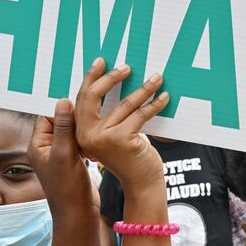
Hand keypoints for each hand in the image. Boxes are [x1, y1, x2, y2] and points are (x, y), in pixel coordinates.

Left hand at [29, 100, 97, 218]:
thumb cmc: (67, 189)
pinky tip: (94, 154)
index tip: (81, 108)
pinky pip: (80, 144)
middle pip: (62, 122)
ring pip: (73, 133)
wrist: (78, 215)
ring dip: (84, 134)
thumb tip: (63, 101)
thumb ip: (63, 128)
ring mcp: (61, 155)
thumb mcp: (64, 155)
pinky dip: (88, 144)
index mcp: (38, 145)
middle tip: (90, 123)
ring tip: (91, 143)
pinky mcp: (73, 161)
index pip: (48, 116)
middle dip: (77, 122)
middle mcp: (47, 148)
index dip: (64, 111)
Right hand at [74, 58, 168, 195]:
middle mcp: (87, 134)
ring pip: (125, 103)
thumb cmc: (129, 156)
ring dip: (144, 88)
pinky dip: (155, 104)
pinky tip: (165, 96)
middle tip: (127, 67)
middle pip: (93, 96)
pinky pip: (140, 114)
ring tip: (157, 78)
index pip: (82, 99)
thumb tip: (117, 80)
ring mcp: (103, 137)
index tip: (101, 62)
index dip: (91, 78)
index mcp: (81, 131)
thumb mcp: (113, 133)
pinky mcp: (122, 139)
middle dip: (111, 77)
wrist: (141, 183)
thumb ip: (108, 114)